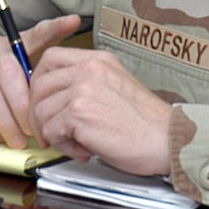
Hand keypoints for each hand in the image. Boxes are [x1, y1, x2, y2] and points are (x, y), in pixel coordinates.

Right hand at [0, 14, 81, 149]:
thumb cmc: (4, 81)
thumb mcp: (27, 71)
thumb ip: (49, 61)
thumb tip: (73, 22)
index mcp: (15, 43)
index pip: (38, 33)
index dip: (55, 28)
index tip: (73, 22)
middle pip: (10, 75)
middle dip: (24, 108)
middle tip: (35, 131)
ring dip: (6, 123)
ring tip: (19, 140)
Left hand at [29, 45, 173, 176]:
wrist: (170, 140)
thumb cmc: (145, 123)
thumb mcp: (115, 86)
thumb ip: (85, 84)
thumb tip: (53, 96)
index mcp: (97, 60)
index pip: (49, 59)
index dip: (39, 83)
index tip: (44, 102)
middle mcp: (88, 69)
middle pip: (39, 85)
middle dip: (39, 112)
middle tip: (52, 131)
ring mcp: (82, 90)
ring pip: (41, 111)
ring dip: (54, 133)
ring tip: (79, 143)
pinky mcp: (79, 113)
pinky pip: (51, 131)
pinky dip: (63, 146)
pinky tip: (85, 150)